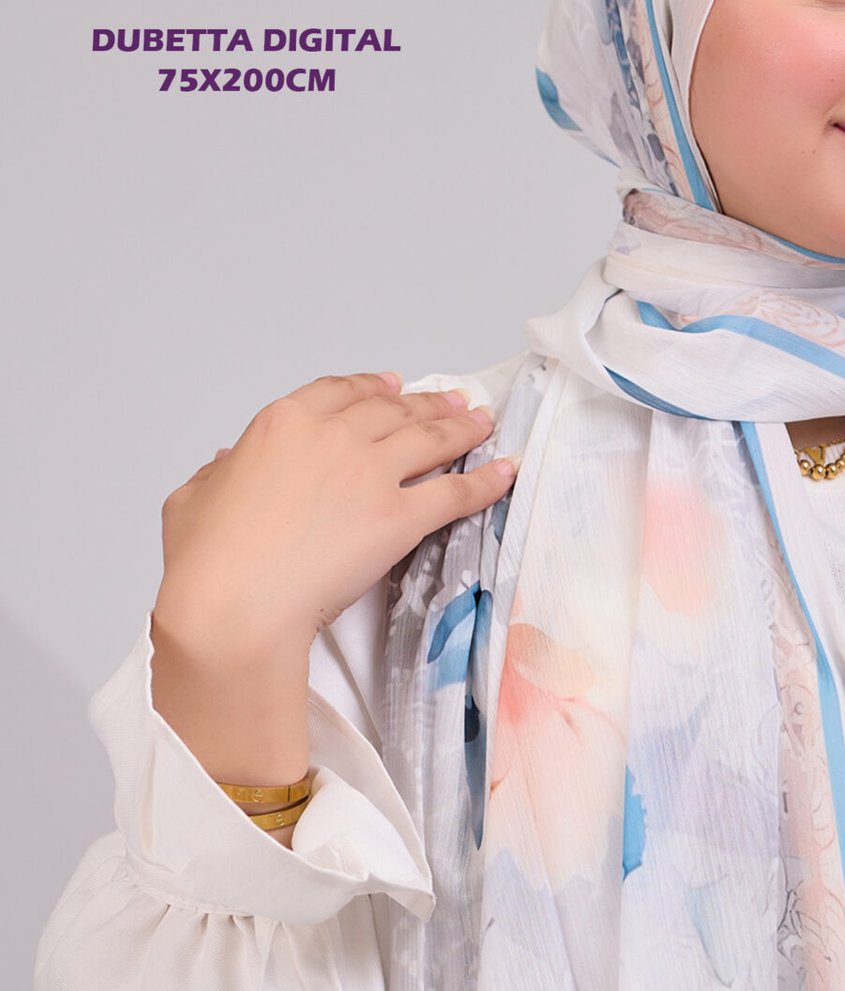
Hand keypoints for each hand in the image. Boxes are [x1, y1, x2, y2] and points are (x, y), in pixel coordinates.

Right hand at [155, 370, 514, 658]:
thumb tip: (225, 463)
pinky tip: (506, 471)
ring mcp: (370, 475)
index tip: (391, 386)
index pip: (338, 391)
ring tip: (483, 422)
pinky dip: (486, 480)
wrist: (235, 604)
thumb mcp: (191, 499)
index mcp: (281, 423)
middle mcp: (332, 437)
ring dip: (461, 427)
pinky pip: (455, 492)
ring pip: (429, 438)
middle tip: (452, 401)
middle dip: (426, 403)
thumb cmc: (206, 560)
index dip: (371, 387)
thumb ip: (215, 473)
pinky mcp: (400, 519)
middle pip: (392, 410)